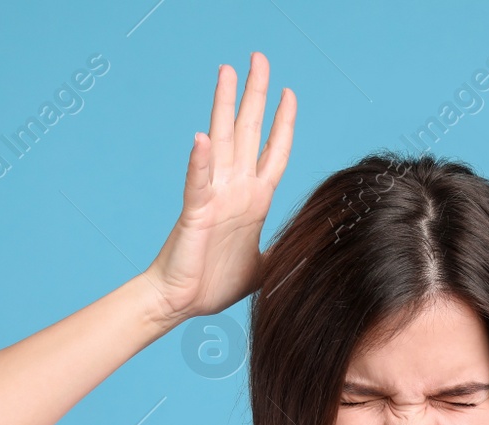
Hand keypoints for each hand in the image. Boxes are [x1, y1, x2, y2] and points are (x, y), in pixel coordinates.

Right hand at [143, 52, 296, 323]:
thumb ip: (282, 251)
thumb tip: (308, 250)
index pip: (273, 151)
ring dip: (224, 107)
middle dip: (255, 94)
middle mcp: (234, 190)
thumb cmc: (214, 283)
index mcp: (253, 200)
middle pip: (248, 132)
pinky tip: (203, 138)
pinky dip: (200, 162)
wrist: (181, 302)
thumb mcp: (264, 266)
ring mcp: (214, 197)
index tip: (289, 92)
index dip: (283, 122)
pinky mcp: (196, 214)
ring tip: (226, 72)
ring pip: (221, 143)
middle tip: (259, 58)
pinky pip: (198, 184)